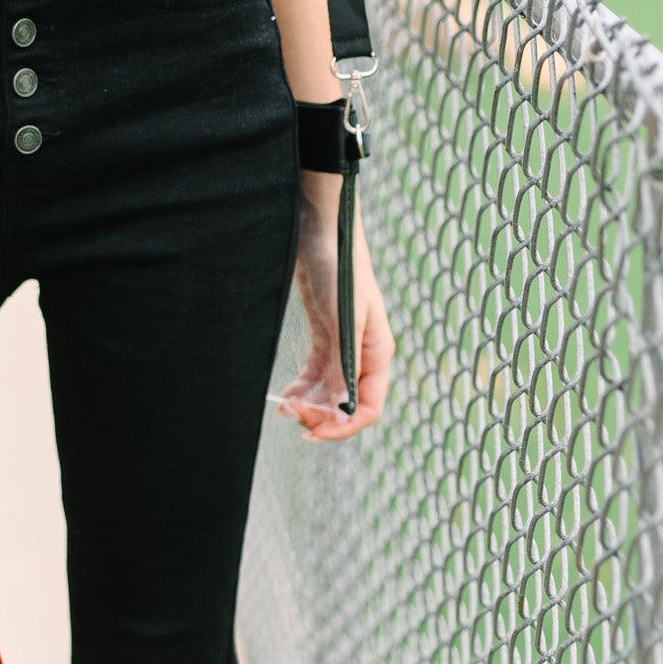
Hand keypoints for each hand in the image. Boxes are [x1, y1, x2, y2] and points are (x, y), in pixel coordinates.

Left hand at [276, 181, 394, 442]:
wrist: (322, 233)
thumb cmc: (339, 270)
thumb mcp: (343, 319)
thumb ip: (345, 363)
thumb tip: (343, 407)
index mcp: (378, 354)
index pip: (368, 408)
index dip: (342, 427)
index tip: (313, 430)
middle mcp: (364, 356)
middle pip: (346, 404)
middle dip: (320, 416)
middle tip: (290, 414)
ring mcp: (344, 348)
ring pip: (329, 393)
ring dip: (309, 404)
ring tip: (284, 406)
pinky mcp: (326, 338)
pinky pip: (316, 375)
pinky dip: (302, 388)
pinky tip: (286, 394)